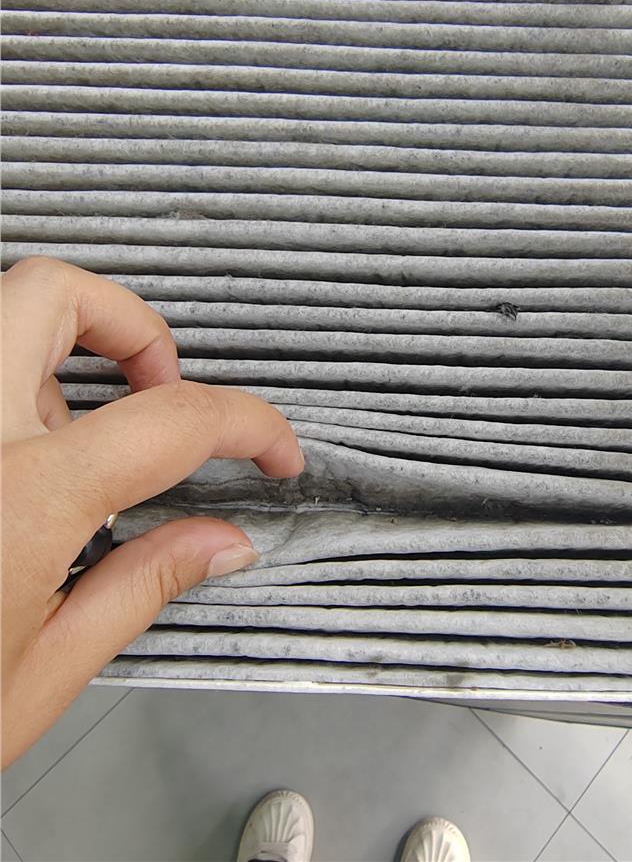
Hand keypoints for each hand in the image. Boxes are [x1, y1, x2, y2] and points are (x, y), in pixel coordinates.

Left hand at [1, 258, 304, 765]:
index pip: (173, 418)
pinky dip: (8, 393)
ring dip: (58, 358)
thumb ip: (142, 586)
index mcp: (16, 501)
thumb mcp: (37, 675)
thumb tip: (223, 541)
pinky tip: (14, 466)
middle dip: (130, 324)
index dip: (249, 423)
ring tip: (77, 442)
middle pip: (51, 292)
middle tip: (162, 384)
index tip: (271, 448)